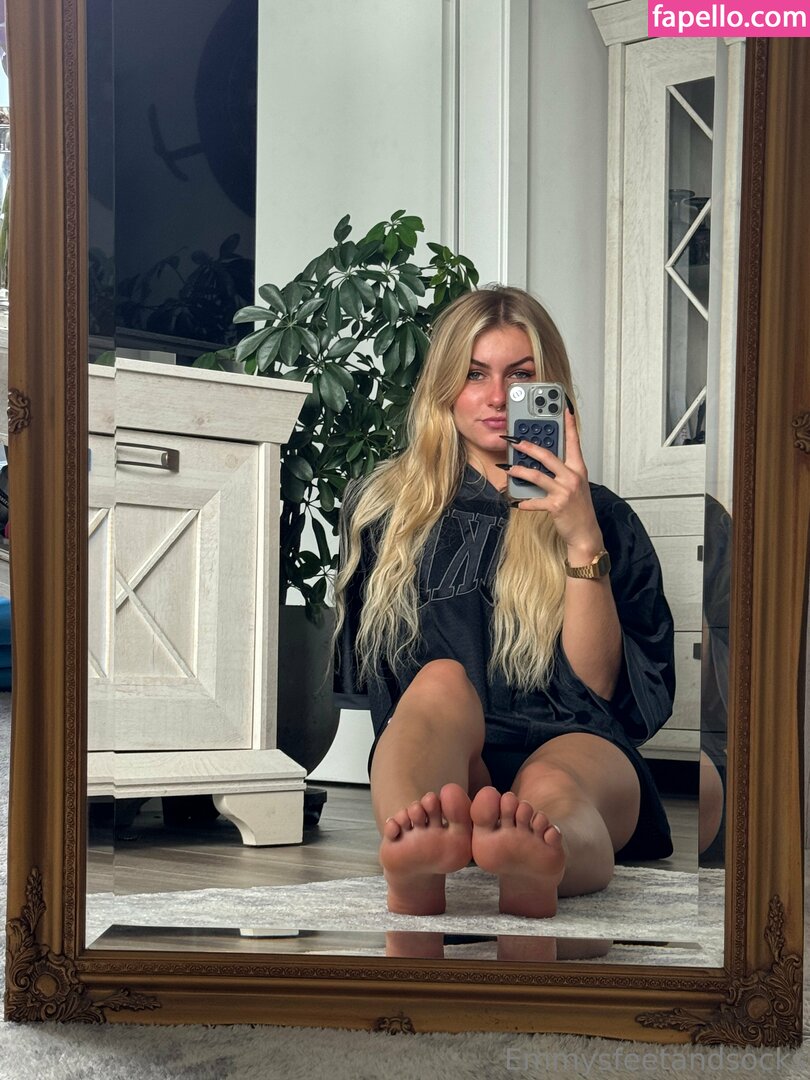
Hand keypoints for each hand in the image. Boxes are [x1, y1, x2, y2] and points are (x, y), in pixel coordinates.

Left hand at [507, 409, 603, 556]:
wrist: (585, 532)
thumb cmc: (579, 508)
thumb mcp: (575, 485)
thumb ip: (562, 471)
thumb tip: (541, 460)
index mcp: (578, 469)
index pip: (574, 442)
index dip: (569, 424)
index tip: (564, 408)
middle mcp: (572, 477)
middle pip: (548, 456)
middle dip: (529, 446)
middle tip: (516, 441)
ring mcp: (564, 491)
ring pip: (537, 475)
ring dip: (519, 471)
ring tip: (508, 468)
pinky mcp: (556, 505)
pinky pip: (534, 501)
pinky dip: (524, 502)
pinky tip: (516, 502)